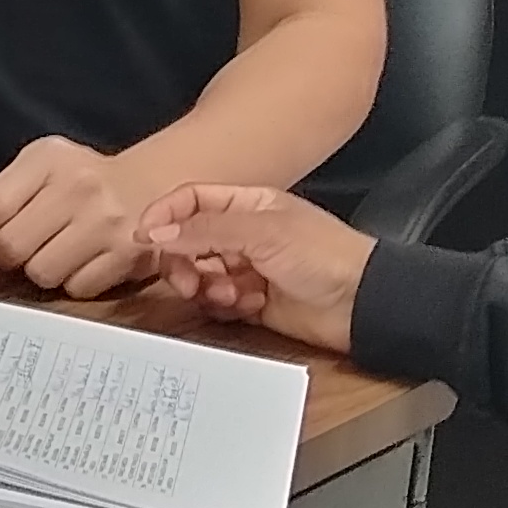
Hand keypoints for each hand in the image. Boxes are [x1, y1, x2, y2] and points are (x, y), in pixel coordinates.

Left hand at [0, 136, 163, 299]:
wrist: (154, 185)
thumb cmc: (80, 183)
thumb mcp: (30, 176)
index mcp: (49, 159)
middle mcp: (80, 186)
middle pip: (11, 247)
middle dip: (13, 253)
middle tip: (32, 241)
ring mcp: (107, 222)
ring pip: (41, 273)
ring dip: (43, 270)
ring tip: (61, 250)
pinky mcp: (128, 255)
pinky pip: (77, 289)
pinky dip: (75, 281)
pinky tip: (87, 260)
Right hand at [139, 183, 375, 352]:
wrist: (362, 304)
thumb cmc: (324, 255)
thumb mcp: (262, 232)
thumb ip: (206, 229)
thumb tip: (156, 232)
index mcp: (247, 204)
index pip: (191, 201)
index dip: (165, 217)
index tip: (145, 238)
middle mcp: (243, 234)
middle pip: (188, 242)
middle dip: (183, 262)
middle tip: (188, 282)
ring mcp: (247, 268)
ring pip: (201, 275)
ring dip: (208, 287)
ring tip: (232, 295)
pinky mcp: (252, 301)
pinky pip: (219, 303)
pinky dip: (227, 306)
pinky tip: (250, 305)